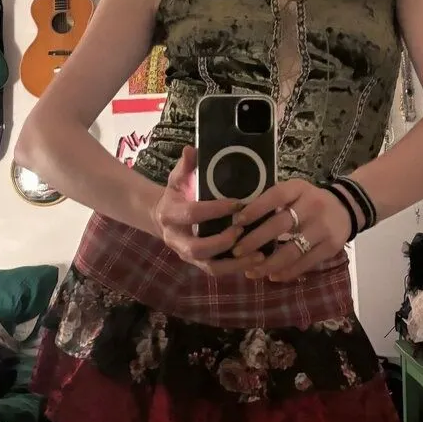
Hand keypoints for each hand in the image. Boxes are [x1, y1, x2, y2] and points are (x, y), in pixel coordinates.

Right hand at [151, 147, 266, 275]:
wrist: (163, 218)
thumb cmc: (176, 194)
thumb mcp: (177, 178)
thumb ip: (185, 166)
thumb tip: (191, 150)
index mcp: (170, 215)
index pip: (192, 214)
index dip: (214, 210)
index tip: (237, 203)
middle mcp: (176, 239)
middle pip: (197, 248)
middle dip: (222, 241)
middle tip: (244, 229)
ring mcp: (187, 255)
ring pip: (210, 266)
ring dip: (235, 263)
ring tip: (259, 254)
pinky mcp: (199, 264)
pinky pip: (217, 271)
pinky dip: (237, 269)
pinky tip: (257, 261)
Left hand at [230, 179, 353, 281]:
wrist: (347, 208)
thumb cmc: (309, 201)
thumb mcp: (295, 192)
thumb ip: (273, 202)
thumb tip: (241, 221)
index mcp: (299, 189)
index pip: (276, 196)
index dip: (256, 209)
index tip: (238, 222)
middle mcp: (313, 206)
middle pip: (280, 225)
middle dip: (256, 240)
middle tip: (237, 252)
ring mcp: (323, 228)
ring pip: (292, 250)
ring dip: (269, 263)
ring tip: (251, 271)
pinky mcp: (331, 247)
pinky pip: (306, 263)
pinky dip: (287, 272)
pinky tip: (272, 276)